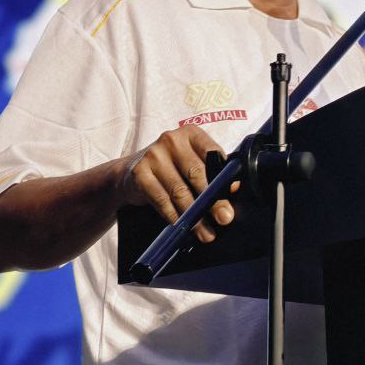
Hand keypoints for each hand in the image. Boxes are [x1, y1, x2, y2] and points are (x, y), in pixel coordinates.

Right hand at [119, 125, 234, 242]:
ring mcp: (153, 155)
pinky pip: (161, 199)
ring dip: (194, 215)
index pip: (213, 153)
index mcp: (190, 133)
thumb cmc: (170, 167)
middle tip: (224, 218)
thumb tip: (233, 187)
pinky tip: (181, 224)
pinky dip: (173, 215)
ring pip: (179, 190)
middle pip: (197, 173)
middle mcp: (171, 140)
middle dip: (212, 200)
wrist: (130, 171)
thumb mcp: (191, 162)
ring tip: (204, 231)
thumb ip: (212, 171)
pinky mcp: (139, 172)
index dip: (223, 176)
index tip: (231, 195)